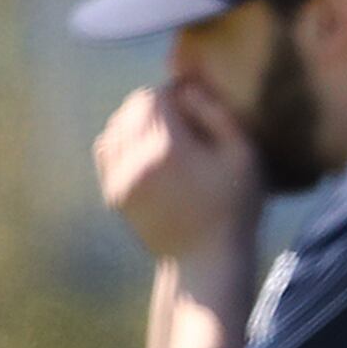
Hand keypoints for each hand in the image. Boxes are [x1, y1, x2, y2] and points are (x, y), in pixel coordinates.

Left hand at [96, 78, 264, 263]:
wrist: (203, 260)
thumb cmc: (234, 205)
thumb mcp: (241, 152)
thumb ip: (214, 112)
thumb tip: (184, 87)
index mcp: (167, 149)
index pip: (152, 97)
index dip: (174, 93)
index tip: (194, 105)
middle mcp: (134, 162)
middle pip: (129, 109)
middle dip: (154, 105)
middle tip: (182, 120)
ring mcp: (118, 180)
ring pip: (114, 128)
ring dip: (136, 122)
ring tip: (165, 135)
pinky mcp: (113, 194)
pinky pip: (105, 151)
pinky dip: (121, 141)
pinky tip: (147, 151)